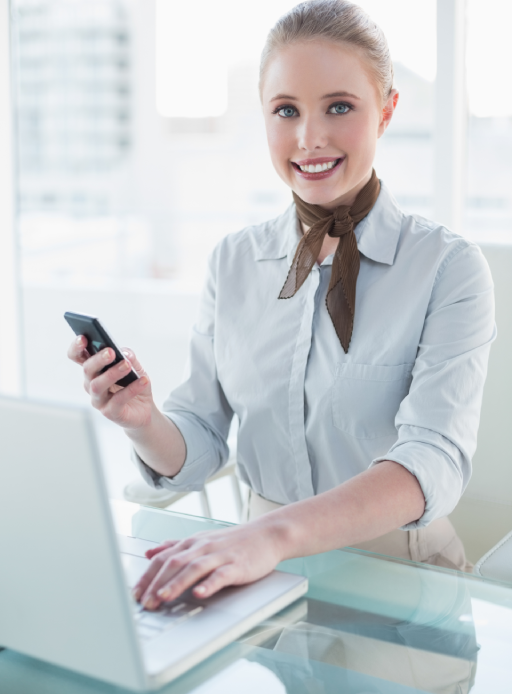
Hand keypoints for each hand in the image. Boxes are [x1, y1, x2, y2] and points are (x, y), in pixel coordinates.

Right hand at [67, 336, 153, 428]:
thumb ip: (129, 357)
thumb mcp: (136, 367)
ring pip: (97, 386)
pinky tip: (143, 380)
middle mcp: (91, 384)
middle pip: (87, 369)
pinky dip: (131, 389)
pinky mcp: (110, 412)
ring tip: (127, 365)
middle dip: (98, 359)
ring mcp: (98, 400)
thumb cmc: (134, 384)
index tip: (83, 338)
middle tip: (111, 352)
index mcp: (94, 369)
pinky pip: (118, 400)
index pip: (77, 356)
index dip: (76, 347)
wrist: (144, 409)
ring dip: (112, 374)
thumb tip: (124, 353)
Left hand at [132, 519, 285, 609]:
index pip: (163, 558)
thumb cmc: (233, 541)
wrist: (266, 534)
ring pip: (194, 568)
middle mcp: (203, 547)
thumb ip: (174, 546)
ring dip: (177, 584)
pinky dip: (209, 583)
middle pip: (174, 563)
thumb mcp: (201, 540)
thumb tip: (150, 552)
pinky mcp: (237, 565)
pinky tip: (200, 593)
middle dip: (157, 583)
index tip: (135, 594)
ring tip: (163, 597)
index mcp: (192, 543)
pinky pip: (221, 575)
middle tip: (145, 602)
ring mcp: (220, 555)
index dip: (147, 576)